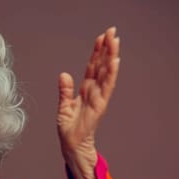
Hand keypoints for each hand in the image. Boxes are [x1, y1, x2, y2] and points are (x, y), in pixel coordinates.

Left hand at [57, 27, 119, 178]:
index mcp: (85, 91)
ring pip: (106, 74)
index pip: (92, 68)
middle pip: (101, 67)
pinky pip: (105, 88)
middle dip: (106, 49)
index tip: (101, 38)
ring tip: (115, 41)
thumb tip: (63, 74)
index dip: (97, 53)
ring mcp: (98, 99)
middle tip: (112, 31)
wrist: (71, 147)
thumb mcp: (63, 107)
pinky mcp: (99, 106)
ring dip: (110, 57)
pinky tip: (114, 62)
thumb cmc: (69, 129)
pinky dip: (110, 75)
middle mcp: (93, 92)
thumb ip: (65, 91)